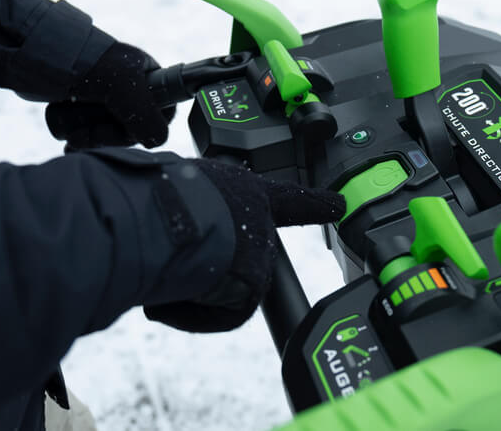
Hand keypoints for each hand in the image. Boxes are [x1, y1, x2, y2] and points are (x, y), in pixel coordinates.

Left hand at [45, 42, 174, 148]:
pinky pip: (89, 132)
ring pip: (107, 133)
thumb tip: (156, 140)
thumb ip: (145, 115)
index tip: (122, 129)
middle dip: (106, 135)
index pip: (162, 111)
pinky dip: (78, 138)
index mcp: (147, 75)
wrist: (29, 51)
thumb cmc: (80, 62)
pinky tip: (68, 140)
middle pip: (132, 128)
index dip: (144, 126)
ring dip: (88, 136)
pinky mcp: (83, 106)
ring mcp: (105, 97)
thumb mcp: (120, 86)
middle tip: (86, 133)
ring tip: (70, 130)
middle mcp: (129, 86)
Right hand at [144, 159, 344, 332]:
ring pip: (227, 285)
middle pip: (246, 253)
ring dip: (196, 286)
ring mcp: (262, 250)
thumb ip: (202, 208)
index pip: (290, 197)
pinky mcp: (255, 283)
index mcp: (247, 188)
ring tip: (169, 268)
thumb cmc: (161, 195)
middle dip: (219, 264)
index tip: (339, 205)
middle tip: (185, 258)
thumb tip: (186, 234)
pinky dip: (191, 311)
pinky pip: (221, 312)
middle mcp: (261, 216)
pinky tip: (173, 290)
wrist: (161, 217)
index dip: (316, 202)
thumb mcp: (185, 188)